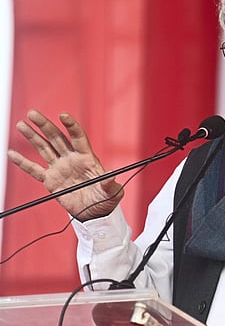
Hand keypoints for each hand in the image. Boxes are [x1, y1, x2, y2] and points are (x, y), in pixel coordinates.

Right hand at [7, 110, 123, 220]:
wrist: (94, 212)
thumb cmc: (106, 199)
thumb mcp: (112, 192)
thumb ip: (110, 184)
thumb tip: (111, 176)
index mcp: (87, 158)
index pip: (78, 137)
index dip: (71, 126)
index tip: (63, 115)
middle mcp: (71, 159)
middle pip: (56, 138)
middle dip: (45, 126)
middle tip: (32, 113)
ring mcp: (60, 168)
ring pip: (44, 149)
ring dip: (32, 137)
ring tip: (22, 124)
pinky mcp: (51, 180)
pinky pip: (34, 170)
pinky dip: (23, 162)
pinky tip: (12, 153)